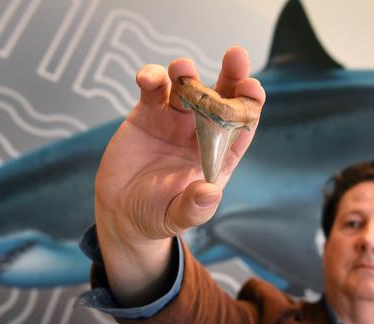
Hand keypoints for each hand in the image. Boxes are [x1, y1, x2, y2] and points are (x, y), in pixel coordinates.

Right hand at [95, 46, 265, 245]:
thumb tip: (210, 193)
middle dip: (231, 75)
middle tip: (236, 56)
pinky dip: (151, 79)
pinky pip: (153, 90)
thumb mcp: (177, 217)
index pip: (242, 125)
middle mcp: (200, 132)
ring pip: (187, 87)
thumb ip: (194, 207)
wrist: (120, 211)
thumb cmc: (157, 214)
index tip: (252, 89)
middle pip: (221, 97)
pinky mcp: (147, 114)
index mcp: (218, 155)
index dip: (249, 105)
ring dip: (186, 74)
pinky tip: (148, 78)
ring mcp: (174, 120)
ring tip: (182, 69)